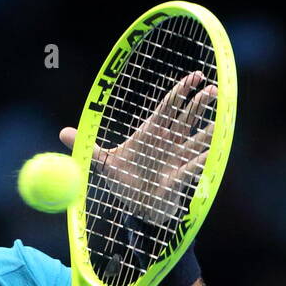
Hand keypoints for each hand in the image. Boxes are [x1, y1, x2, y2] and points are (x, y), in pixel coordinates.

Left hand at [60, 69, 216, 221]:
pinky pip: (197, 164)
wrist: (136, 209)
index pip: (169, 106)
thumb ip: (87, 148)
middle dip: (200, 101)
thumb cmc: (124, 183)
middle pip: (188, 116)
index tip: (194, 76)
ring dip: (210, 126)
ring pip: (199, 137)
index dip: (181, 90)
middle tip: (210, 88)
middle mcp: (169, 141)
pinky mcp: (183, 176)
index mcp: (151, 132)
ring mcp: (179, 157)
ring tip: (222, 116)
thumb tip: (63, 133)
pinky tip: (217, 149)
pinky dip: (207, 157)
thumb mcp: (103, 163)